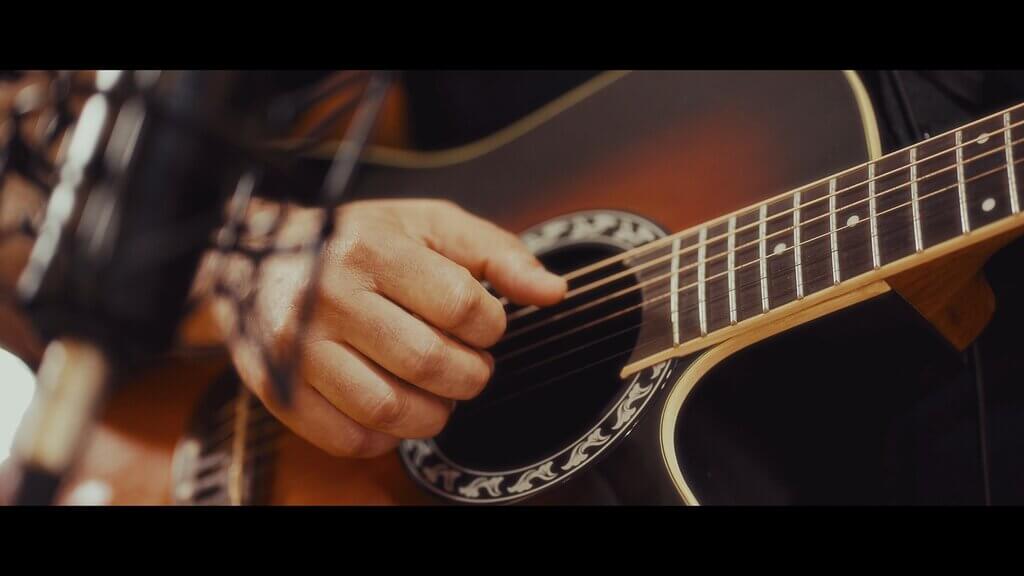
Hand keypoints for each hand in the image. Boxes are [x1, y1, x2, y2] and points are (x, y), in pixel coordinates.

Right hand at [210, 199, 565, 457]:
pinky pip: (350, 439)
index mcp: (372, 249)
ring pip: (391, 410)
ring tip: (438, 392)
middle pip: (431, 364)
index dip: (491, 326)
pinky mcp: (280, 391)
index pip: (462, 306)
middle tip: (469, 365)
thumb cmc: (358, 242)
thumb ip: (494, 253)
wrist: (256, 261)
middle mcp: (329, 297)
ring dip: (435, 413)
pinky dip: (387, 438)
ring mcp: (299, 349)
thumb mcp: (428, 225)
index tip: (483, 324)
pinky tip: (395, 408)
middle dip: (472, 375)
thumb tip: (555, 292)